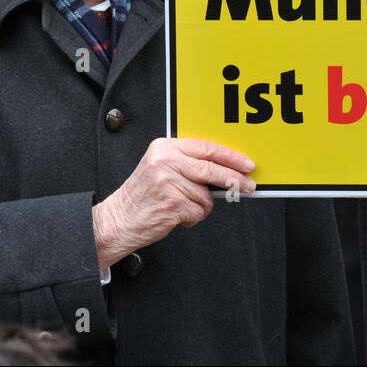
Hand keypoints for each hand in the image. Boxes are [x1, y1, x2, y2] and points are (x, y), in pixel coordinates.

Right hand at [92, 138, 255, 268]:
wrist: (118, 219)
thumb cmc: (142, 196)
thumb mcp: (161, 168)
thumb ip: (187, 163)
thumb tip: (225, 169)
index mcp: (164, 147)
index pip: (206, 148)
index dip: (230, 156)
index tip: (246, 164)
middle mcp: (165, 161)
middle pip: (211, 169)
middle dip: (234, 179)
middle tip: (248, 186)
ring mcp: (167, 182)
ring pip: (206, 195)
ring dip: (201, 206)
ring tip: (183, 207)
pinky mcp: (172, 204)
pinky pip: (198, 212)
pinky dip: (193, 218)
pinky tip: (177, 215)